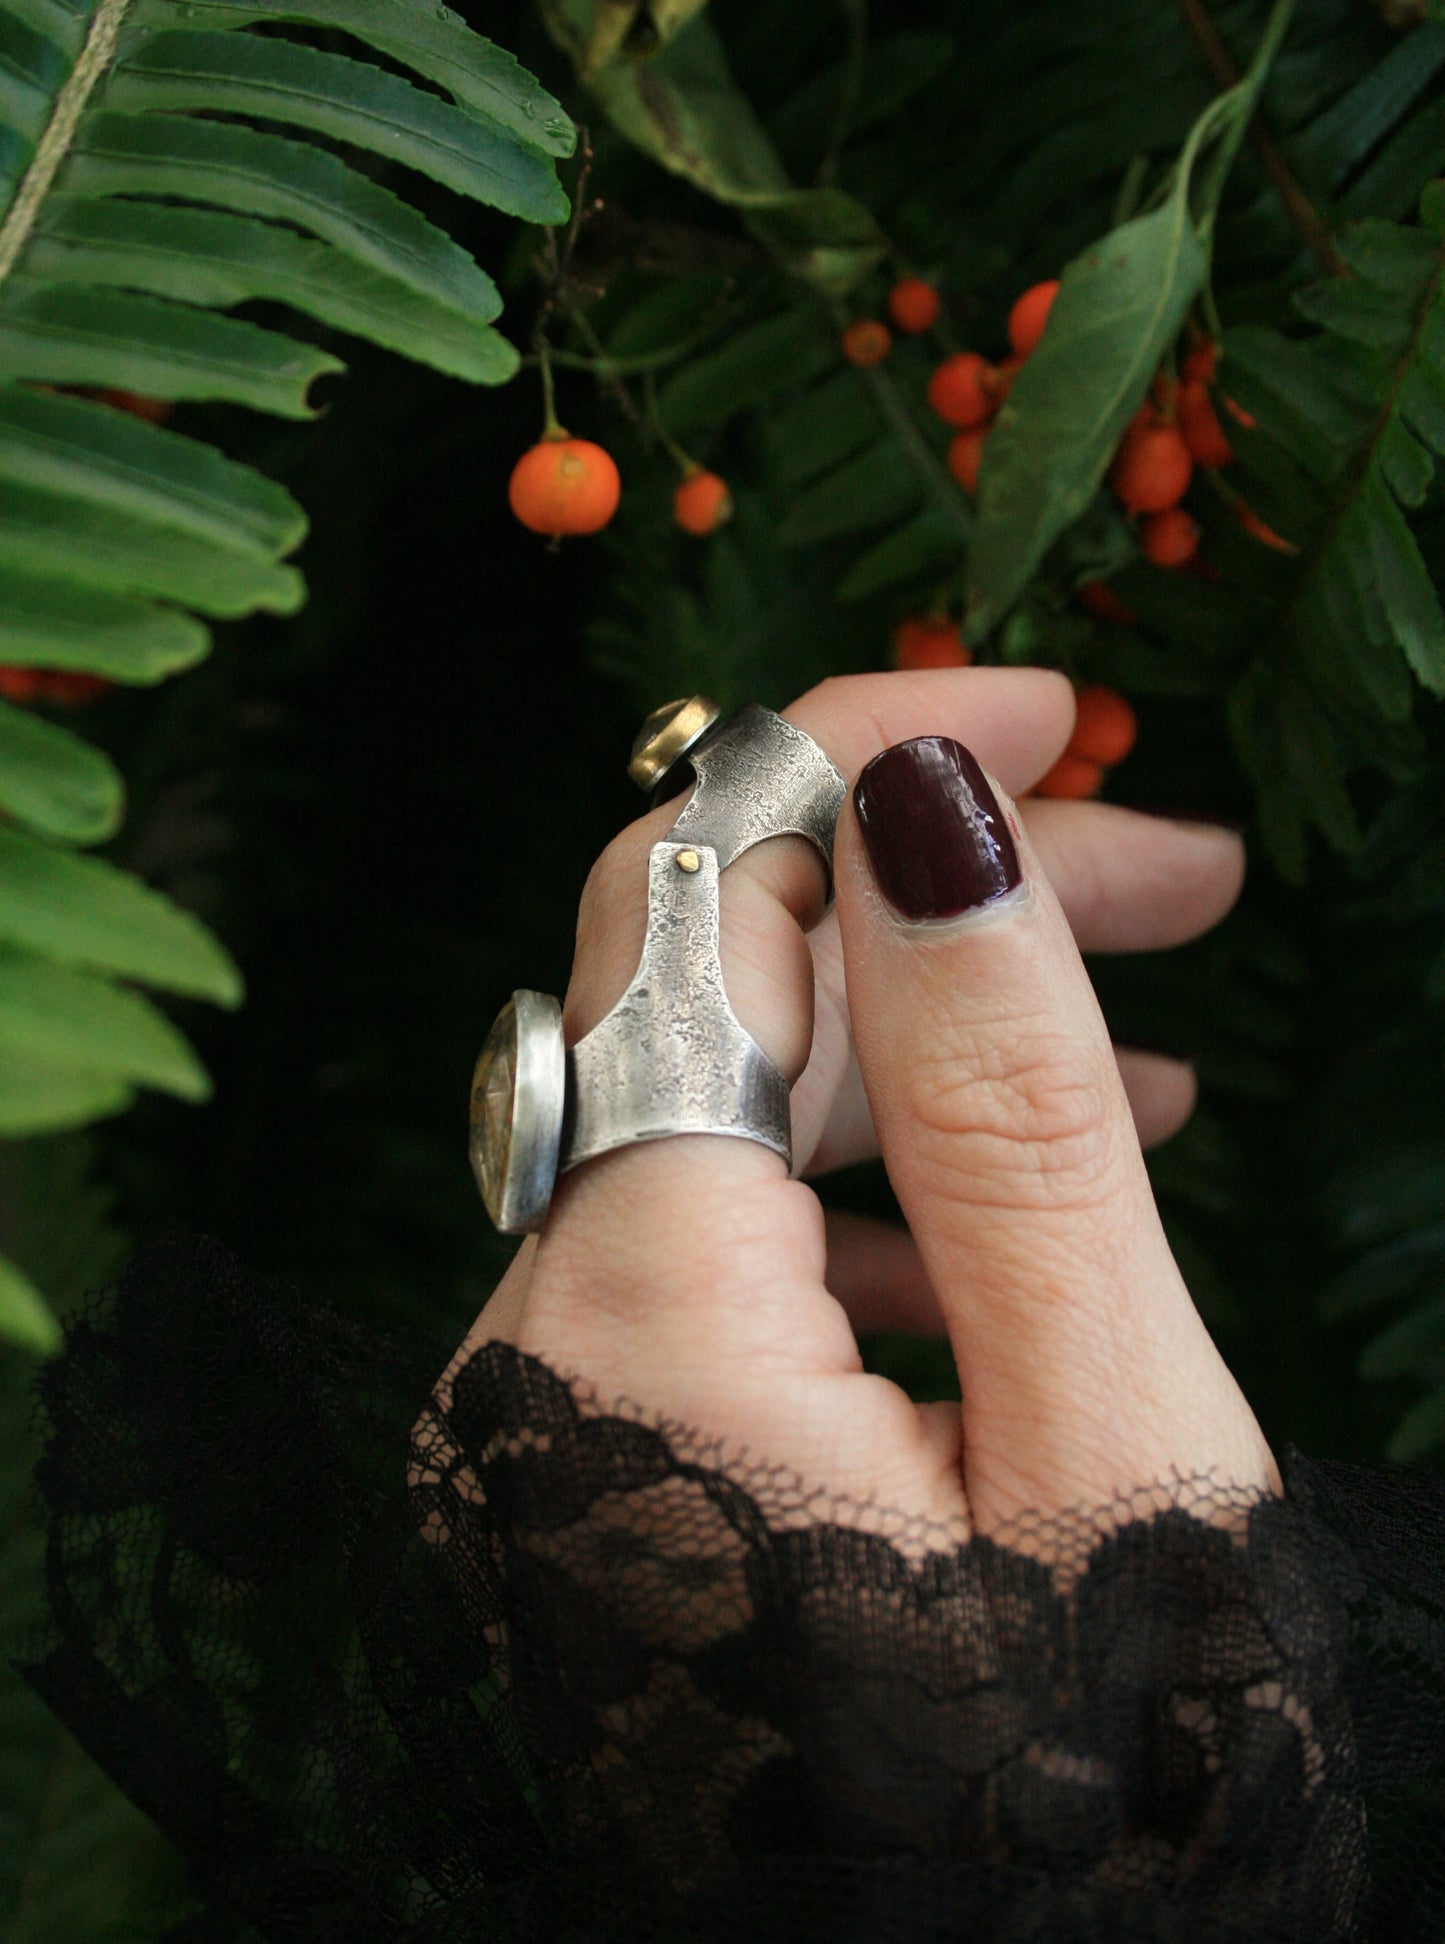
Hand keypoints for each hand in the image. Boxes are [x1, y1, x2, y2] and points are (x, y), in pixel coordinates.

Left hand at [446, 669, 1274, 1539]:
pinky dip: (870, 1198)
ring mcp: (554, 1415)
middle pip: (713, 1013)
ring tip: (1146, 1056)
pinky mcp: (602, 1462)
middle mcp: (538, 1354)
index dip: (849, 767)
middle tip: (1167, 874)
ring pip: (728, 1127)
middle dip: (937, 914)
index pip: (688, 920)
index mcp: (635, 1337)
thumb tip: (929, 811)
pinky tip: (1014, 1212)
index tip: (1043, 710)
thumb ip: (1009, 1125)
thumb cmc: (1079, 1789)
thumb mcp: (1102, 1442)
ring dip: (927, 1058)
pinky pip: (724, 1257)